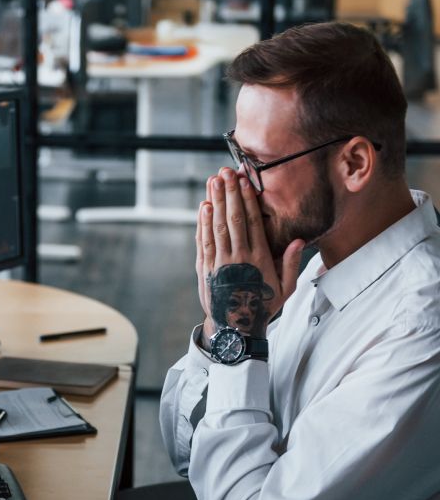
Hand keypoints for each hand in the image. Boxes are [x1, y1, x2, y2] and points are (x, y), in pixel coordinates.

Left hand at [196, 168, 303, 339]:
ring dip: (215, 202)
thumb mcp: (284, 288)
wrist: (235, 327)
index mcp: (259, 259)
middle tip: (225, 172)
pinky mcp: (206, 268)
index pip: (252, 222)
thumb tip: (298, 240)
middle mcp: (238, 258)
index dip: (247, 199)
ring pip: (216, 227)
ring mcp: (220, 262)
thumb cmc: (262, 305)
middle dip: (228, 193)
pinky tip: (204, 206)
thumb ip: (290, 264)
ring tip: (213, 181)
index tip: (244, 181)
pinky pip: (204, 241)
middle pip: (233, 219)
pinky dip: (203, 223)